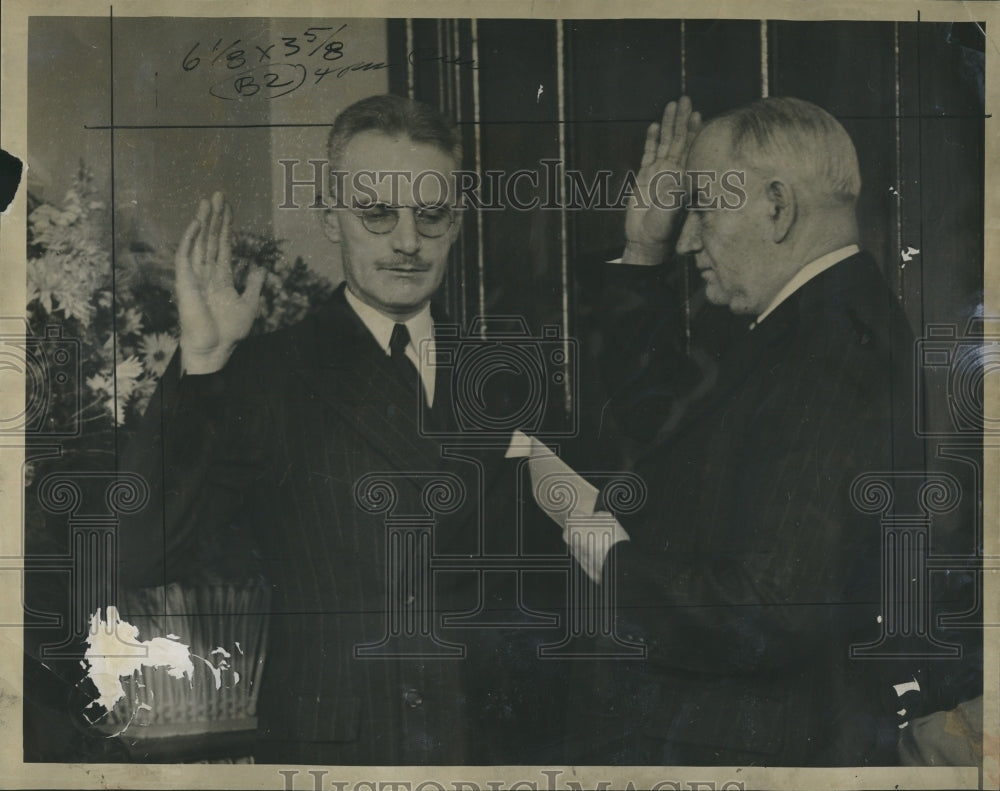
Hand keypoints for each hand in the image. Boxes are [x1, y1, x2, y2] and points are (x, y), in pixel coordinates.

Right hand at [174, 192, 265, 374]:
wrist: (215, 349)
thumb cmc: (229, 332)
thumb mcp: (249, 305)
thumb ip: (254, 285)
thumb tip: (260, 268)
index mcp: (221, 276)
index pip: (223, 245)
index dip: (226, 226)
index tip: (229, 207)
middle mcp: (206, 272)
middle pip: (211, 238)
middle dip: (215, 216)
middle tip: (219, 193)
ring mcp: (195, 276)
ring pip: (199, 242)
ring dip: (203, 221)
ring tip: (208, 201)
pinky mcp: (185, 282)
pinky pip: (186, 256)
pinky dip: (190, 239)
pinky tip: (197, 224)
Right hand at [623, 96, 701, 265]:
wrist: (646, 240)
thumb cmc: (663, 229)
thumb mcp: (672, 211)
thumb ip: (677, 193)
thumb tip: (685, 178)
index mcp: (683, 177)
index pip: (690, 148)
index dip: (693, 131)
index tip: (697, 113)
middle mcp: (673, 172)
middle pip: (678, 139)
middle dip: (681, 120)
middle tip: (684, 99)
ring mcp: (659, 173)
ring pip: (664, 143)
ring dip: (668, 124)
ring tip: (671, 105)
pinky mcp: (644, 177)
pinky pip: (649, 154)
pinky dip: (651, 141)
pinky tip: (654, 126)